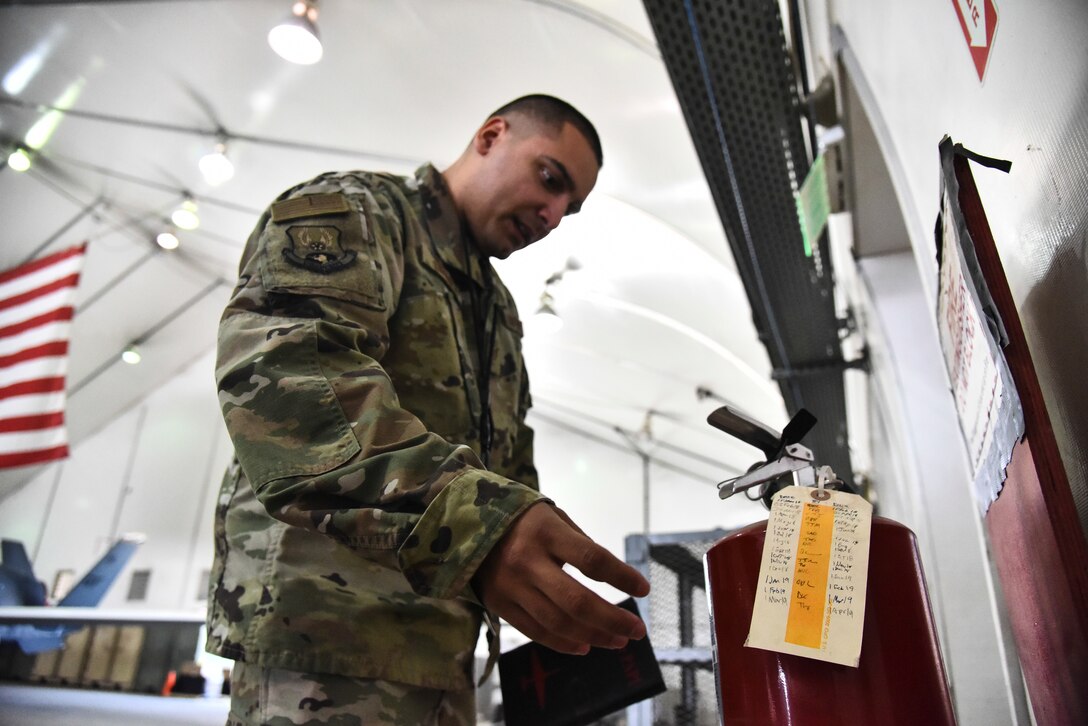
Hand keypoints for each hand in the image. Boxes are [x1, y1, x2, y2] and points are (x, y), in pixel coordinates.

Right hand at [473, 502, 650, 654]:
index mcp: (545, 532)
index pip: (591, 559)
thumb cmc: (522, 519)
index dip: (621, 576)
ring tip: (618, 640)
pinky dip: (564, 643)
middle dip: (612, 619)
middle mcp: (527, 561)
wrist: (464, 525)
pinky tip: (586, 645)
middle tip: (637, 630)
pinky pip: (536, 631)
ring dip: (594, 636)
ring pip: (558, 622)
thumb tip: (613, 577)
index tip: (644, 589)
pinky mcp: (499, 605)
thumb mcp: (552, 517)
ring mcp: (511, 586)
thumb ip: (579, 544)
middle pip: (576, 601)